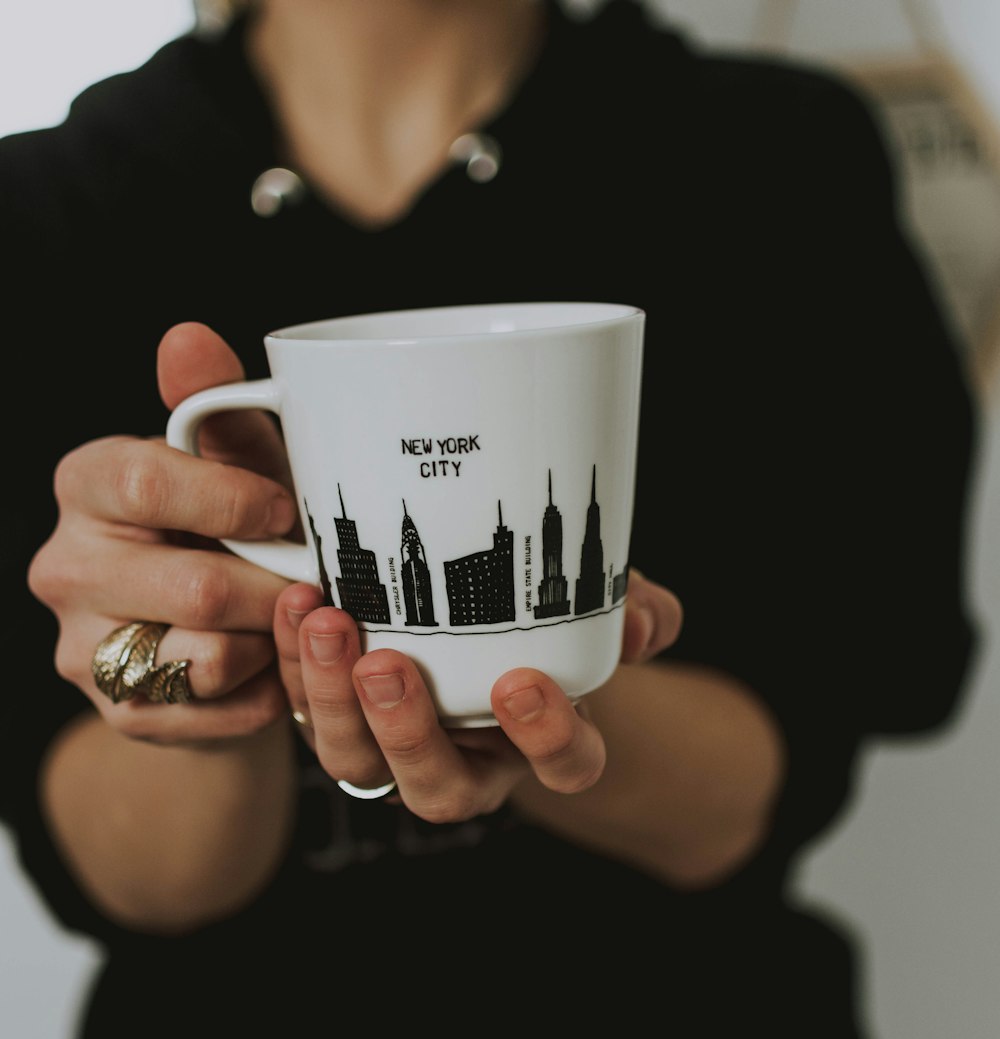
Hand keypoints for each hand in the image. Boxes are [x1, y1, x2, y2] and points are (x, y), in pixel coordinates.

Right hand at [28, 322, 299, 743]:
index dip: (235, 499)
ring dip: (274, 640)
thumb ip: (219, 410)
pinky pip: (221, 710)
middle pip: (196, 586)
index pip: (144, 479)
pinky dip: (267, 689)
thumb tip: (187, 337)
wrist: (219, 636)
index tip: (288, 510)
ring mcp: (84, 649)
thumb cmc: (236, 531)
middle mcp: (65, 566)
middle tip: (311, 578)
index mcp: (88, 485)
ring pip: (211, 657)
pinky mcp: (121, 711)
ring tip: (283, 619)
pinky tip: (268, 663)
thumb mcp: (238, 466)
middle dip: (276, 586)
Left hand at [274, 569, 681, 820]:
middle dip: (407, 733)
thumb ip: (635, 611)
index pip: (565, 768)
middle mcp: (468, 763)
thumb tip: (642, 624)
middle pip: (438, 788)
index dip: (548, 739)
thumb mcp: (596, 609)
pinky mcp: (342, 719)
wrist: (481, 628)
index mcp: (541, 743)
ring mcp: (396, 749)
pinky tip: (299, 601)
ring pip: (356, 762)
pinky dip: (295, 661)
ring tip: (326, 622)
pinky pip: (307, 709)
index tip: (523, 683)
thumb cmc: (545, 626)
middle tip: (385, 664)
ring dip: (330, 698)